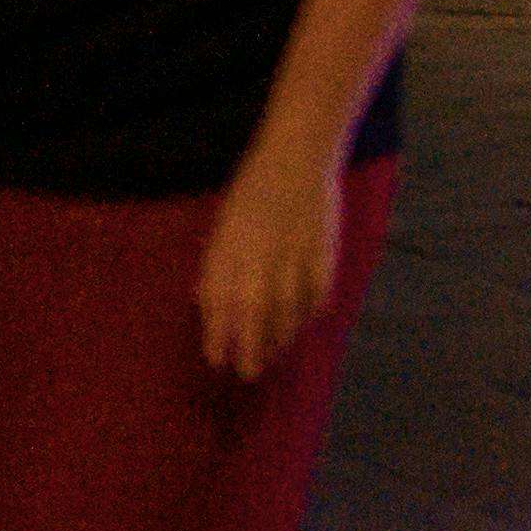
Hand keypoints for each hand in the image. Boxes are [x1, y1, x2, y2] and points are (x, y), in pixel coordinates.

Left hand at [195, 140, 342, 381]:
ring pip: (288, 308)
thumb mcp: (225, 226)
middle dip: (251, 347)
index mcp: (231, 249)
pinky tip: (304, 321)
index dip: (219, 334)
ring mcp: (294, 255)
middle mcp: (261, 257)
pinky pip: (318, 291)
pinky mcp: (323, 251)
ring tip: (275, 353)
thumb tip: (207, 301)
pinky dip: (310, 310)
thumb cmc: (254, 190)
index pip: (222, 302)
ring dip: (281, 335)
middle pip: (256, 313)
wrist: (298, 157)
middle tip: (249, 373)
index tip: (217, 360)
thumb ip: (217, 266)